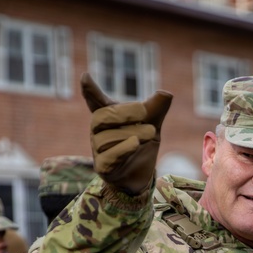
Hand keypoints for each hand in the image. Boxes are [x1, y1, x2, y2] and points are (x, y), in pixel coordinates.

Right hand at [80, 73, 172, 194]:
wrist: (141, 176)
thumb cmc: (141, 145)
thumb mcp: (152, 124)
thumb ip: (156, 109)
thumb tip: (166, 93)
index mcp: (108, 117)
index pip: (96, 101)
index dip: (90, 90)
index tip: (86, 77)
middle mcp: (99, 132)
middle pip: (100, 117)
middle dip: (122, 112)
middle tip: (145, 111)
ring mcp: (98, 150)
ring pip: (106, 138)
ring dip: (131, 133)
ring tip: (151, 132)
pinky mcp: (103, 167)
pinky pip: (108, 157)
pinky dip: (123, 149)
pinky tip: (135, 143)